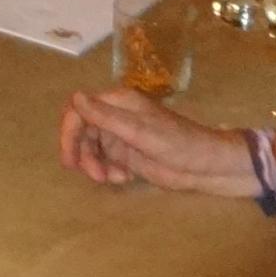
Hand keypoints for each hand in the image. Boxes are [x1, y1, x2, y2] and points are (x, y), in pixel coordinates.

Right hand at [58, 87, 258, 195]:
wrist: (206, 166)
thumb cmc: (177, 143)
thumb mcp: (139, 131)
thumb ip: (106, 116)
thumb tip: (75, 97)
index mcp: (118, 102)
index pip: (79, 110)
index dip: (69, 132)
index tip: (70, 158)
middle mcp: (116, 116)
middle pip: (81, 132)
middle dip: (82, 154)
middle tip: (93, 175)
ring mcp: (121, 136)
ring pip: (90, 149)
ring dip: (95, 166)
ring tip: (112, 179)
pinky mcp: (127, 155)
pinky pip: (105, 162)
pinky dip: (108, 172)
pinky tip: (124, 179)